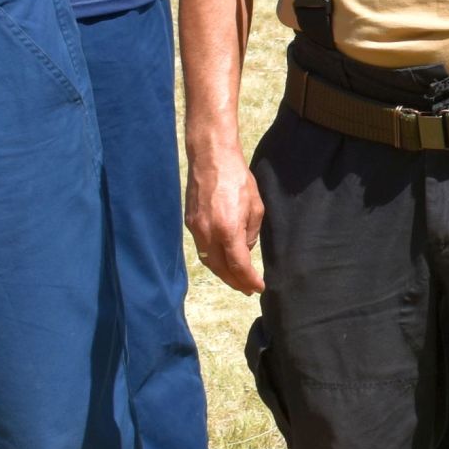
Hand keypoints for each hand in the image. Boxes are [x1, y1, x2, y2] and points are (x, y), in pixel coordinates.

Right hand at [186, 149, 265, 295]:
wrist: (211, 159)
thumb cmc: (238, 179)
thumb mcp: (256, 207)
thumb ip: (251, 234)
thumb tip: (244, 250)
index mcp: (228, 230)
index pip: (238, 265)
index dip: (249, 280)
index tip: (258, 287)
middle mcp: (208, 233)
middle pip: (220, 269)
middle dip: (235, 282)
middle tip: (247, 290)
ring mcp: (195, 229)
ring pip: (209, 261)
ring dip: (223, 274)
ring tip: (236, 280)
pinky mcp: (190, 223)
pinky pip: (202, 249)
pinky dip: (213, 259)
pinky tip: (223, 262)